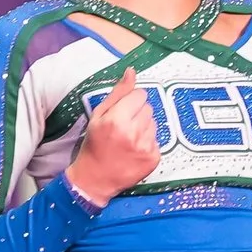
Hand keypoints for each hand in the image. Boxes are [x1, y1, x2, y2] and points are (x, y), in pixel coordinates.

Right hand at [67, 67, 161, 206]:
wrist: (95, 179)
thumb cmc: (94, 144)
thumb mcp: (98, 115)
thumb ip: (118, 92)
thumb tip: (131, 71)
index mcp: (117, 119)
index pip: (140, 95)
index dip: (130, 102)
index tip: (121, 113)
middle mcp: (133, 133)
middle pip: (148, 108)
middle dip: (137, 114)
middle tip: (124, 128)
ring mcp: (146, 147)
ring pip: (154, 123)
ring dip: (143, 128)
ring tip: (129, 140)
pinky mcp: (154, 159)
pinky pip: (157, 140)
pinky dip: (148, 143)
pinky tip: (134, 151)